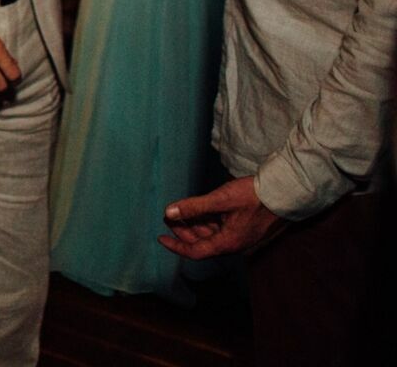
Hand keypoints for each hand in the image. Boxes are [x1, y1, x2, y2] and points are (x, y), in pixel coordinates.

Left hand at [160, 176, 285, 258]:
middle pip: (202, 243)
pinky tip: (200, 209)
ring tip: (180, 211)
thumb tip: (168, 212)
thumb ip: (193, 207)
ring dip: (194, 225)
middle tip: (168, 216)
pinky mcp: (245, 228)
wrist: (286, 194)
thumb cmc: (255, 196)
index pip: (195, 252)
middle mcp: (233, 244)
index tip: (160, 238)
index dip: (176, 246)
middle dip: (182, 231)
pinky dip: (207, 221)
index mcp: (228, 243)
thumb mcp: (220, 199)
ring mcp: (240, 237)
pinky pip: (221, 229)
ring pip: (211, 235)